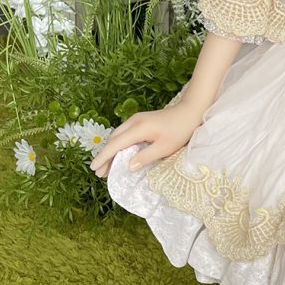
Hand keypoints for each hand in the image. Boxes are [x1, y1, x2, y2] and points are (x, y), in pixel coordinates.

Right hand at [88, 101, 202, 178]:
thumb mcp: (165, 147)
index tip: (93, 168)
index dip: (103, 157)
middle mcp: (133, 121)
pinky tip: (119, 153)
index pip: (115, 144)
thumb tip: (128, 166)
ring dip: (110, 150)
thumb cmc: (180, 130)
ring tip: (106, 166)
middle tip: (99, 172)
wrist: (190, 111)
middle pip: (113, 139)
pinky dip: (118, 144)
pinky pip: (123, 133)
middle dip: (104, 156)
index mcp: (138, 128)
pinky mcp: (140, 120)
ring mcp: (136, 119)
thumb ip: (145, 157)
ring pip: (117, 135)